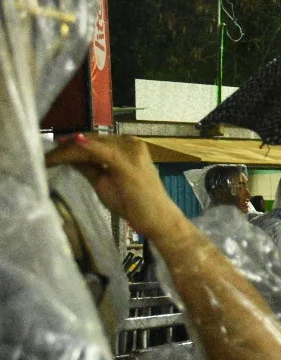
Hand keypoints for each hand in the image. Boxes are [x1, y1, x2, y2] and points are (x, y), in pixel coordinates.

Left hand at [46, 134, 187, 241]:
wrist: (157, 218)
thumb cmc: (135, 203)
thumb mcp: (106, 181)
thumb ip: (89, 168)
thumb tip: (70, 158)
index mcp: (127, 146)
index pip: (93, 142)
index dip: (69, 147)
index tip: (50, 154)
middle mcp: (130, 143)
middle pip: (91, 141)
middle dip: (66, 149)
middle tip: (45, 157)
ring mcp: (130, 150)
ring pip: (92, 145)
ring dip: (68, 151)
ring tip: (48, 159)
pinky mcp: (127, 162)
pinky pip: (102, 152)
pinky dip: (87, 147)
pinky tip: (74, 141)